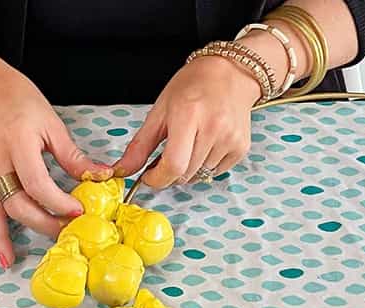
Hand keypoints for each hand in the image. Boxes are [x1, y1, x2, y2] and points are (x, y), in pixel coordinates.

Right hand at [0, 55, 111, 266]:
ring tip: (56, 238)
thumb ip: (72, 156)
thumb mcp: (51, 123)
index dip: (59, 202)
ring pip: (8, 212)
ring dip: (33, 229)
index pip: (37, 184)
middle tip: (74, 228)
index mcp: (16, 144)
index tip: (80, 210)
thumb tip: (99, 176)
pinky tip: (7, 258)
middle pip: (21, 204)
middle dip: (49, 222)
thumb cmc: (15, 99)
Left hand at [117, 55, 258, 187]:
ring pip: (200, 176)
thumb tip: (123, 170)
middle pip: (185, 174)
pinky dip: (206, 166)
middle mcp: (213, 128)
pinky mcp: (241, 147)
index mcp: (188, 115)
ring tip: (190, 143)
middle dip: (170, 173)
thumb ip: (140, 144)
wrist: (230, 73)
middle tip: (168, 154)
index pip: (174, 165)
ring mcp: (230, 139)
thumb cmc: (193, 86)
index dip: (157, 178)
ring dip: (189, 169)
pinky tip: (206, 144)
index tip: (149, 176)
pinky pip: (216, 172)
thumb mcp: (160, 110)